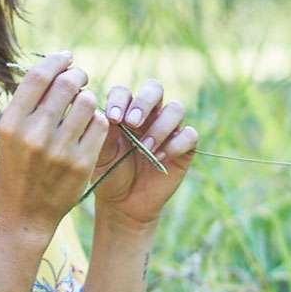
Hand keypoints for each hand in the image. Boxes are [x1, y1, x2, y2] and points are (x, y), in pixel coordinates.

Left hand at [89, 78, 197, 227]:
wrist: (124, 203)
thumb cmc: (110, 173)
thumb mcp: (100, 154)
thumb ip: (102, 132)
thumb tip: (105, 113)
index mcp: (125, 110)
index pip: (124, 91)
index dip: (120, 100)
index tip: (113, 119)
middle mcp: (149, 114)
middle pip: (155, 88)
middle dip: (144, 102)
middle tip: (132, 123)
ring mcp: (169, 128)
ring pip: (176, 109)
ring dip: (160, 127)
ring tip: (145, 148)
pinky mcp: (184, 146)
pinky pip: (190, 135)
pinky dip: (175, 144)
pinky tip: (160, 158)